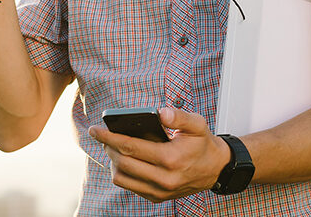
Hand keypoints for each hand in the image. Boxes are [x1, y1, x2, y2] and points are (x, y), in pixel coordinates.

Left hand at [89, 108, 230, 202]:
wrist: (216, 169)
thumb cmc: (202, 143)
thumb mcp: (197, 124)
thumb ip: (179, 116)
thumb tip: (160, 112)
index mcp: (170, 159)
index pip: (129, 147)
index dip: (108, 137)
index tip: (95, 129)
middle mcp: (164, 179)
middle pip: (122, 162)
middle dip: (107, 146)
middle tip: (101, 134)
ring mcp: (160, 191)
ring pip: (122, 178)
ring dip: (112, 161)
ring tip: (112, 147)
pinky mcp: (158, 197)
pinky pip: (130, 186)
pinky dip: (122, 172)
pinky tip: (123, 159)